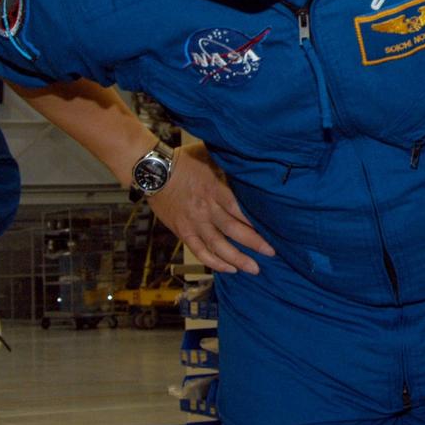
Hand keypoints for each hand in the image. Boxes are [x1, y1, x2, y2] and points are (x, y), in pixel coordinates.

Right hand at [148, 143, 274, 274]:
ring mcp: (193, 223)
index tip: (273, 229)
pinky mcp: (182, 231)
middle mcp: (206, 209)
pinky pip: (199, 251)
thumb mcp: (208, 156)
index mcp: (214, 189)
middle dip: (254, 243)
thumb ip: (226, 165)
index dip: (256, 221)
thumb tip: (247, 162)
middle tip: (271, 252)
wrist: (152, 171)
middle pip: (233, 229)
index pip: (240, 209)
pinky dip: (214, 262)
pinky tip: (229, 269)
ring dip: (237, 258)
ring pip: (218, 245)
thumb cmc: (181, 160)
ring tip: (253, 268)